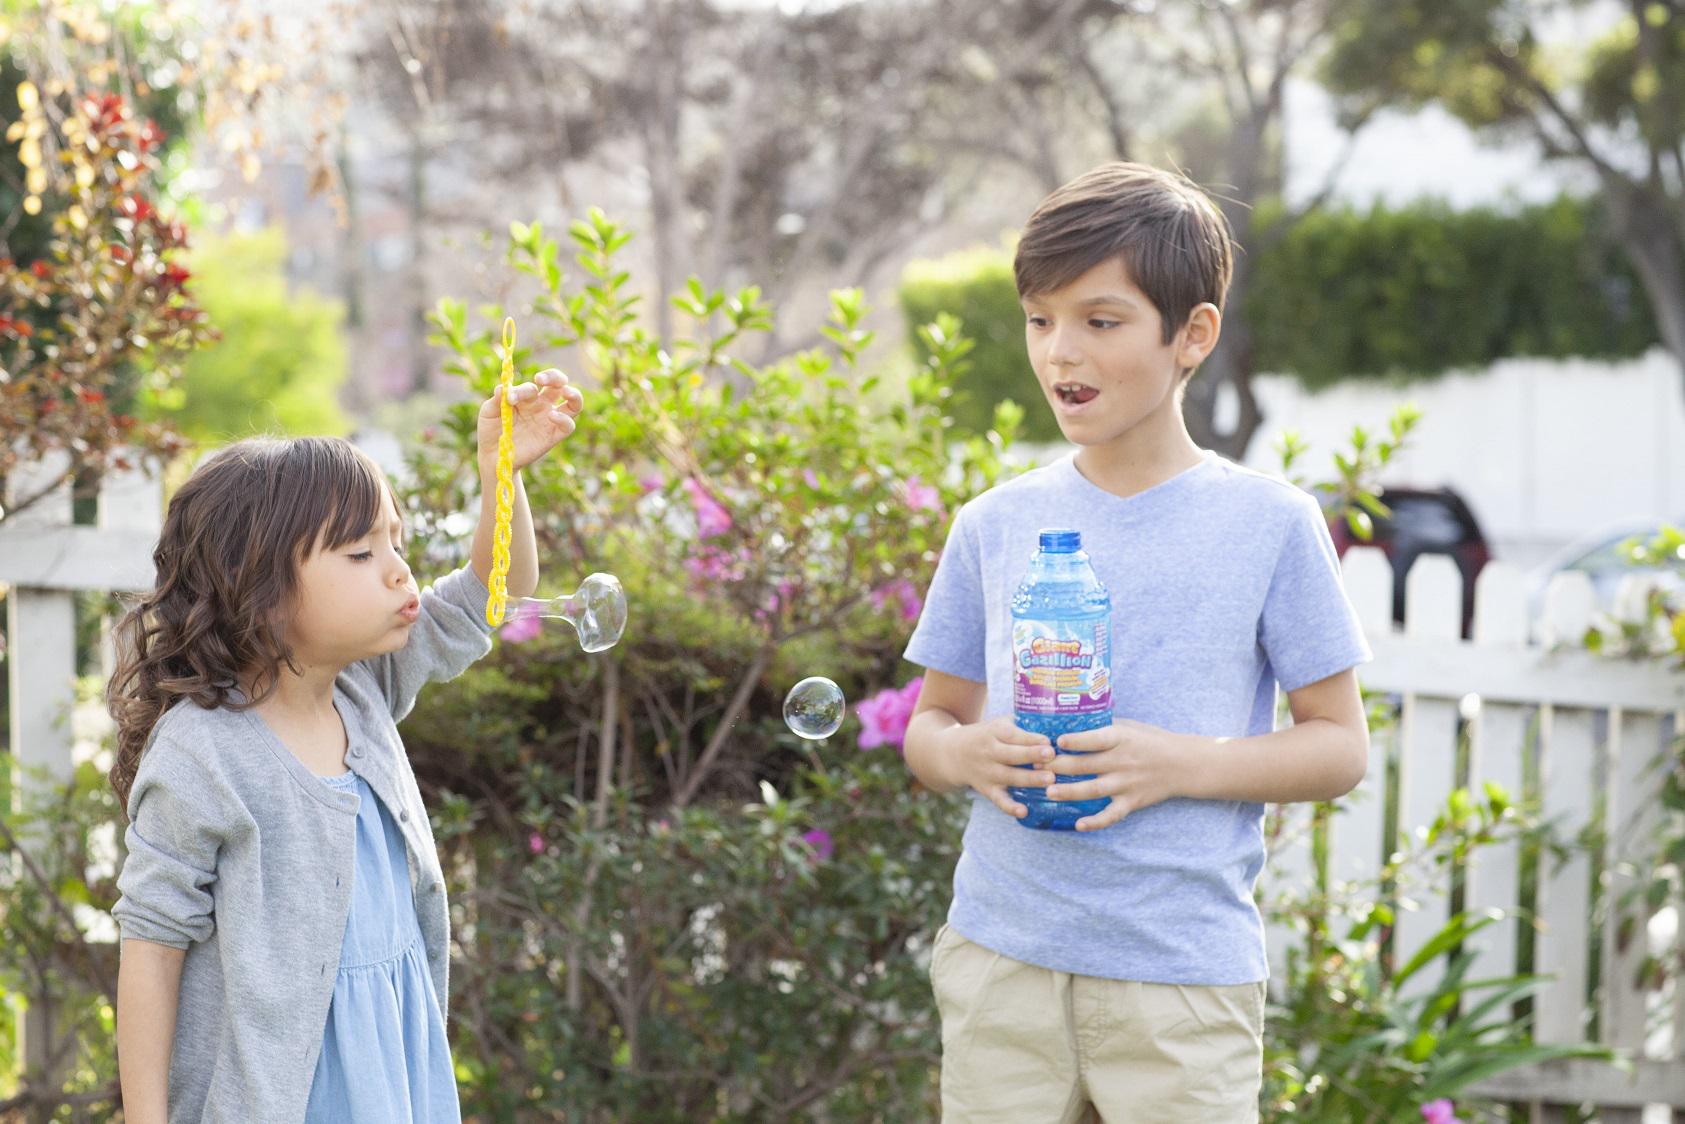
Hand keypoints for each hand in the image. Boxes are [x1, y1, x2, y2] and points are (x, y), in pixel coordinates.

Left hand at [477, 369, 584, 472]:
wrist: (492, 455)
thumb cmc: (491, 430)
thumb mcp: (488, 412)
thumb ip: (496, 399)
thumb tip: (503, 389)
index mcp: (527, 396)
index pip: (532, 386)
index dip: (522, 390)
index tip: (509, 398)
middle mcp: (541, 405)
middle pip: (559, 384)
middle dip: (554, 376)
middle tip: (540, 379)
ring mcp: (549, 420)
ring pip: (573, 403)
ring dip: (574, 394)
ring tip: (566, 391)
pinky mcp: (553, 436)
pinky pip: (568, 426)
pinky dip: (565, 419)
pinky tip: (552, 416)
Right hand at [941, 717, 1055, 819]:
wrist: (951, 754)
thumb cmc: (986, 736)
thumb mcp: (998, 723)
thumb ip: (1022, 724)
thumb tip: (1056, 724)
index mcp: (994, 732)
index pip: (1014, 735)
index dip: (1032, 739)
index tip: (1049, 742)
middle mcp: (989, 752)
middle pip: (1012, 754)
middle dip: (1032, 755)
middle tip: (1052, 756)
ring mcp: (987, 772)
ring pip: (1009, 776)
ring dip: (1029, 779)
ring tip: (1050, 780)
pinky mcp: (986, 789)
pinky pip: (998, 799)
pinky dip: (1010, 807)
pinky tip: (1024, 811)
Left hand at [1046, 718, 1192, 830]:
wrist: (1183, 764)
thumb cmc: (1151, 740)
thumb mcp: (1129, 726)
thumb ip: (1102, 727)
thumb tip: (1070, 722)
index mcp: (1120, 739)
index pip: (1095, 739)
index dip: (1074, 741)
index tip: (1054, 741)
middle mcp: (1122, 761)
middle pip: (1086, 765)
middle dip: (1058, 767)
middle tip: (1035, 767)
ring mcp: (1126, 783)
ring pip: (1094, 790)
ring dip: (1069, 792)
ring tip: (1048, 792)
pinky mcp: (1132, 802)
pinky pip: (1112, 814)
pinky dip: (1096, 822)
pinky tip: (1079, 825)